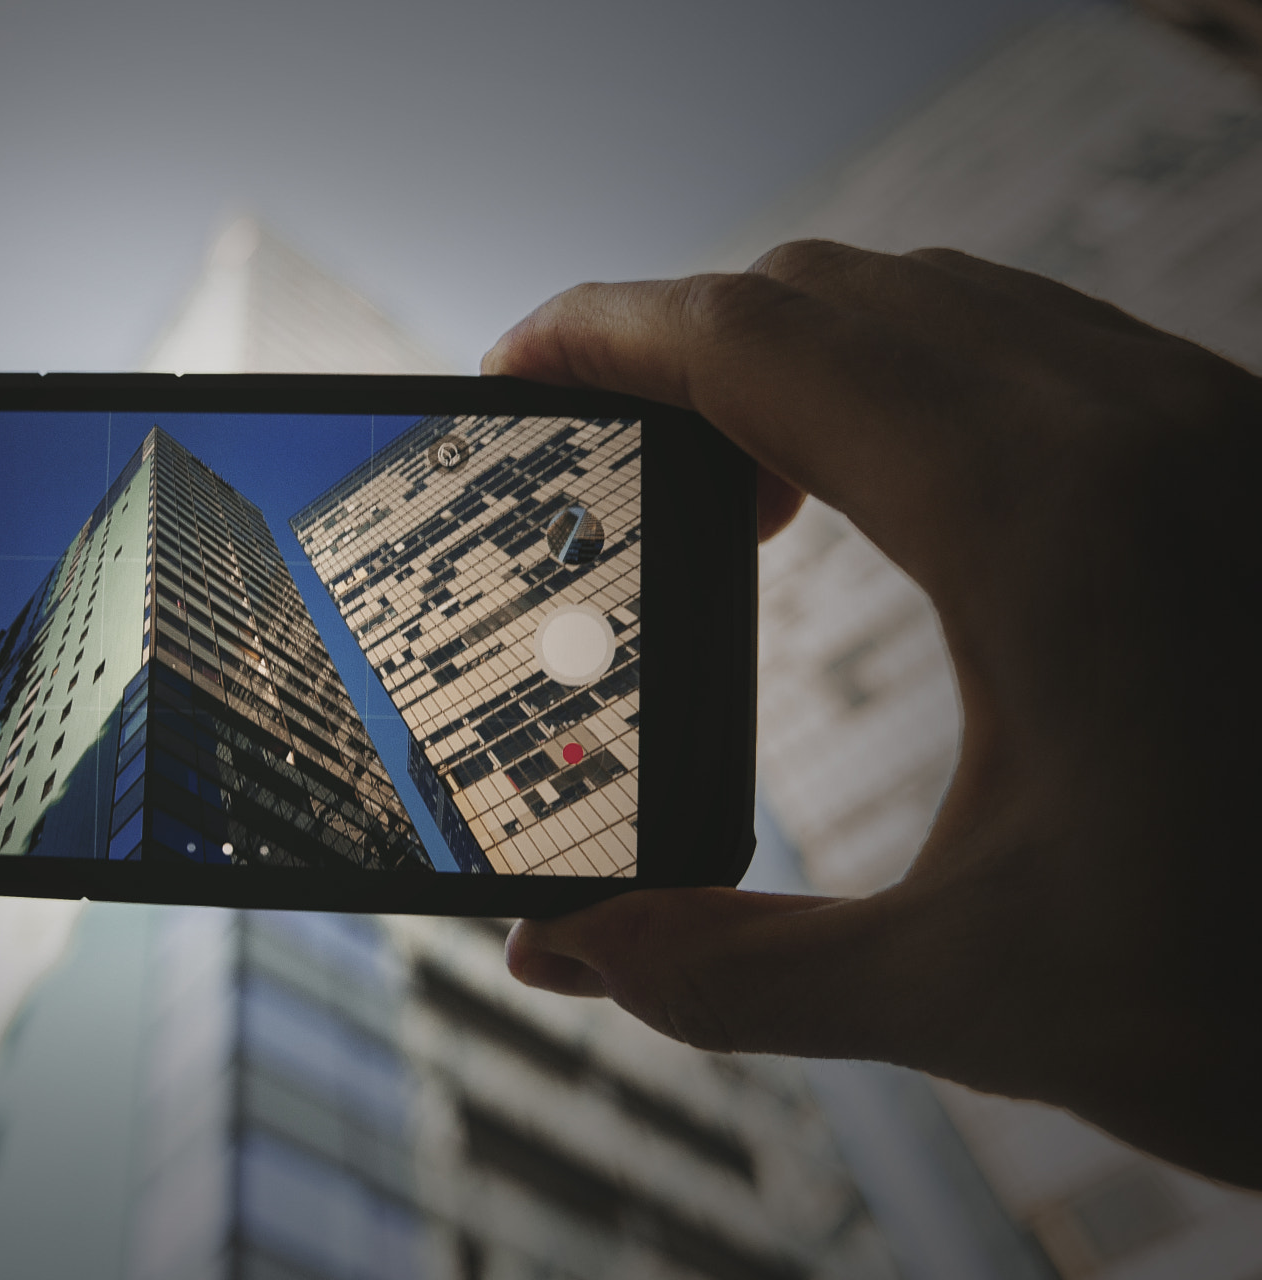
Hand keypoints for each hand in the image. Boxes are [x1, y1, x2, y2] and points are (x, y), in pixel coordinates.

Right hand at [485, 241, 1261, 1186]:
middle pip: (833, 294)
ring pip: (939, 303)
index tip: (507, 377)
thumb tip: (557, 954)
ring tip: (722, 495)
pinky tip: (877, 500)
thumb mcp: (972, 997)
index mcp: (1046, 524)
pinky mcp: (1242, 454)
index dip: (604, 336)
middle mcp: (1140, 429)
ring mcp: (1210, 425)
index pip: (760, 343)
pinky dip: (906, 381)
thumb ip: (729, 972)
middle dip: (678, 349)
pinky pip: (1032, 345)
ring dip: (796, 361)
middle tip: (593, 457)